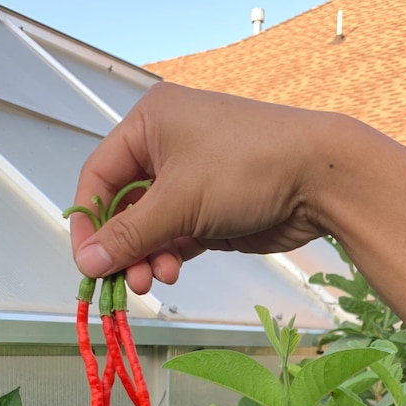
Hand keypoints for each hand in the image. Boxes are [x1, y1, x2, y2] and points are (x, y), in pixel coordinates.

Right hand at [71, 83, 330, 294]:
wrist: (319, 178)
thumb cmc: (248, 166)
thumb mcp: (178, 201)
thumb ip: (129, 235)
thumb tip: (87, 262)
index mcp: (149, 125)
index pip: (99, 176)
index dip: (89, 221)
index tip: (87, 260)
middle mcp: (165, 149)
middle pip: (123, 208)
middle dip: (124, 247)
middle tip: (126, 280)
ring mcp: (190, 181)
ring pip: (150, 228)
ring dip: (147, 257)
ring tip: (156, 278)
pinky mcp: (210, 211)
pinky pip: (175, 238)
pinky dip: (169, 256)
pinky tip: (173, 271)